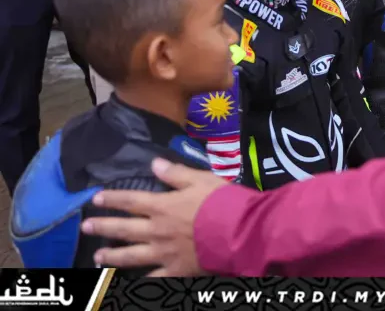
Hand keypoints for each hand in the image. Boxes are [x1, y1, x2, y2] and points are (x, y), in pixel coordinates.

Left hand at [80, 158, 226, 275]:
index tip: (95, 198)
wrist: (236, 232)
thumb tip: (154, 164)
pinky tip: (126, 284)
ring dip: (112, 256)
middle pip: (124, 229)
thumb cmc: (219, 202)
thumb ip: (176, 173)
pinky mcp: (175, 270)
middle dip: (103, 227)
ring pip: (131, 256)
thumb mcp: (200, 179)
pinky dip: (139, 282)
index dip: (112, 199)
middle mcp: (156, 231)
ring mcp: (163, 253)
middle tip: (86, 227)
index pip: (131, 200)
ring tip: (97, 257)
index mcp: (162, 207)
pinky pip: (152, 279)